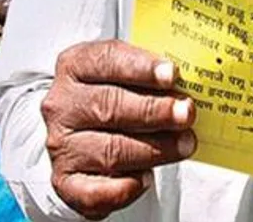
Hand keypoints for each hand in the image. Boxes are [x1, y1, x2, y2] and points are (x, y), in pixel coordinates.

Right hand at [42, 40, 196, 219]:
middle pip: (109, 106)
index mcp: (75, 66)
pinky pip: (93, 191)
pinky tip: (146, 178)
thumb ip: (150, 73)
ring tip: (184, 144)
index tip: (172, 74)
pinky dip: (124, 187)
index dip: (141, 68)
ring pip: (109, 150)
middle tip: (187, 113)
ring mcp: (61, 144)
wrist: (86, 132)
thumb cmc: (115, 96)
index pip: (106, 60)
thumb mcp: (126, 72)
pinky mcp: (66, 181)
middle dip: (154, 111)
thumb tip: (191, 80)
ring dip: (153, 149)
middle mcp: (63, 105)